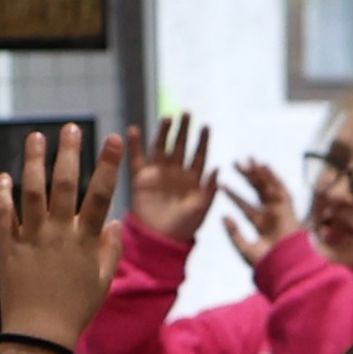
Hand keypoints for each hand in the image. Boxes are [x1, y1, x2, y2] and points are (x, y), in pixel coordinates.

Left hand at [0, 128, 126, 345]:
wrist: (38, 337)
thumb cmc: (75, 311)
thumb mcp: (101, 282)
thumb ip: (109, 250)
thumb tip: (112, 222)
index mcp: (85, 241)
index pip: (100, 195)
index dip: (107, 165)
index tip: (111, 138)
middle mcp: (58, 235)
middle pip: (65, 185)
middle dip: (68, 153)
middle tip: (69, 128)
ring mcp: (31, 240)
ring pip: (31, 192)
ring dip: (33, 162)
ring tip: (35, 137)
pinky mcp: (7, 249)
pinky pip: (3, 215)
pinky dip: (2, 194)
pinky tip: (3, 175)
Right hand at [124, 116, 219, 242]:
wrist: (160, 239)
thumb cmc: (184, 226)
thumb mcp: (201, 208)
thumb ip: (210, 189)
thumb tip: (219, 168)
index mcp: (193, 178)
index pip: (199, 154)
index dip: (202, 141)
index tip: (206, 127)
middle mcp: (176, 172)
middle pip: (181, 145)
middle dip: (184, 130)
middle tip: (187, 113)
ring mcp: (158, 173)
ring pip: (161, 147)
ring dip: (163, 132)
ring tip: (167, 118)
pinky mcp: (141, 179)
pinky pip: (137, 159)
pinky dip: (134, 145)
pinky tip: (133, 130)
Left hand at [221, 158, 297, 270]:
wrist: (285, 266)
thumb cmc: (267, 262)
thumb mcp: (244, 248)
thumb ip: (234, 233)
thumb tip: (223, 216)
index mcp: (261, 225)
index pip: (245, 206)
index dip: (233, 195)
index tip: (221, 185)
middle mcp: (272, 215)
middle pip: (257, 192)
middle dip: (247, 177)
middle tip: (234, 163)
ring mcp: (281, 210)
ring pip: (268, 187)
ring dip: (258, 173)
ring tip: (247, 160)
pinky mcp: (288, 208)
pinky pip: (280, 188)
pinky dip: (272, 176)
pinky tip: (262, 165)